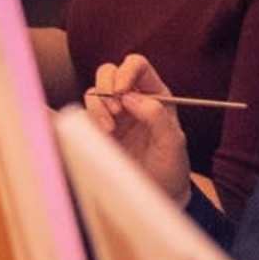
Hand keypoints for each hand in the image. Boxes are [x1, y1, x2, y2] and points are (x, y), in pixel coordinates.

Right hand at [84, 56, 191, 199]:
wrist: (157, 193)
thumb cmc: (171, 167)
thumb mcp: (173, 143)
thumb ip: (157, 116)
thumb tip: (131, 97)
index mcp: (155, 94)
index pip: (138, 66)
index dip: (127, 71)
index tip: (122, 91)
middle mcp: (132, 98)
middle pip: (110, 72)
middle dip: (106, 86)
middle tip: (115, 111)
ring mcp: (114, 113)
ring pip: (94, 91)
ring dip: (97, 105)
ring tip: (109, 129)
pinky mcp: (99, 128)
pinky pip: (85, 112)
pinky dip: (89, 118)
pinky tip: (102, 134)